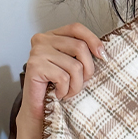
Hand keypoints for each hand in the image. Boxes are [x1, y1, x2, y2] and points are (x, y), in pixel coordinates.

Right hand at [13, 23, 104, 138]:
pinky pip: (63, 77)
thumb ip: (82, 55)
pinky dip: (65, 91)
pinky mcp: (34, 66)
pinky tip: (58, 94)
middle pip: (79, 47)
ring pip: (74, 66)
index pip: (76, 28)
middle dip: (87, 70)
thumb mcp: (73, 67)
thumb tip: (103, 52)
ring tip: (67, 92)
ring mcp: (37, 52)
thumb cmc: (56, 89)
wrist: (38, 110)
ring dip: (76, 85)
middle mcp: (42, 40)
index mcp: (52, 36)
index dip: (93, 39)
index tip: (103, 56)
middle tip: (80, 83)